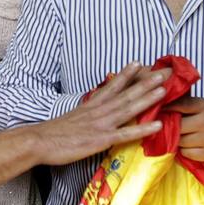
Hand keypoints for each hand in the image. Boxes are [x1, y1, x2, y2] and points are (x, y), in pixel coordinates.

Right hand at [29, 63, 170, 164]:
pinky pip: (125, 133)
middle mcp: (98, 111)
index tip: (140, 63)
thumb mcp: (71, 117)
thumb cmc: (53, 133)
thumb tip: (91, 112)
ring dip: (147, 98)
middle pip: (126, 93)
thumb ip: (85, 114)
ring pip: (128, 108)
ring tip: (163, 89)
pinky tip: (156, 125)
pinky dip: (142, 129)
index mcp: (91, 105)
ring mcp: (101, 124)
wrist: (39, 141)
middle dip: (145, 82)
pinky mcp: (101, 139)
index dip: (126, 75)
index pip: (112, 86)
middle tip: (164, 72)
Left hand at [165, 96, 203, 160]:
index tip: (158, 112)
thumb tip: (160, 104)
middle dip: (171, 128)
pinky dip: (184, 150)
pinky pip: (187, 153)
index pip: (180, 105)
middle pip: (178, 127)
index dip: (167, 109)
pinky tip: (189, 146)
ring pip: (181, 142)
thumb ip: (185, 104)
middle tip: (166, 129)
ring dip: (177, 140)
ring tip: (180, 137)